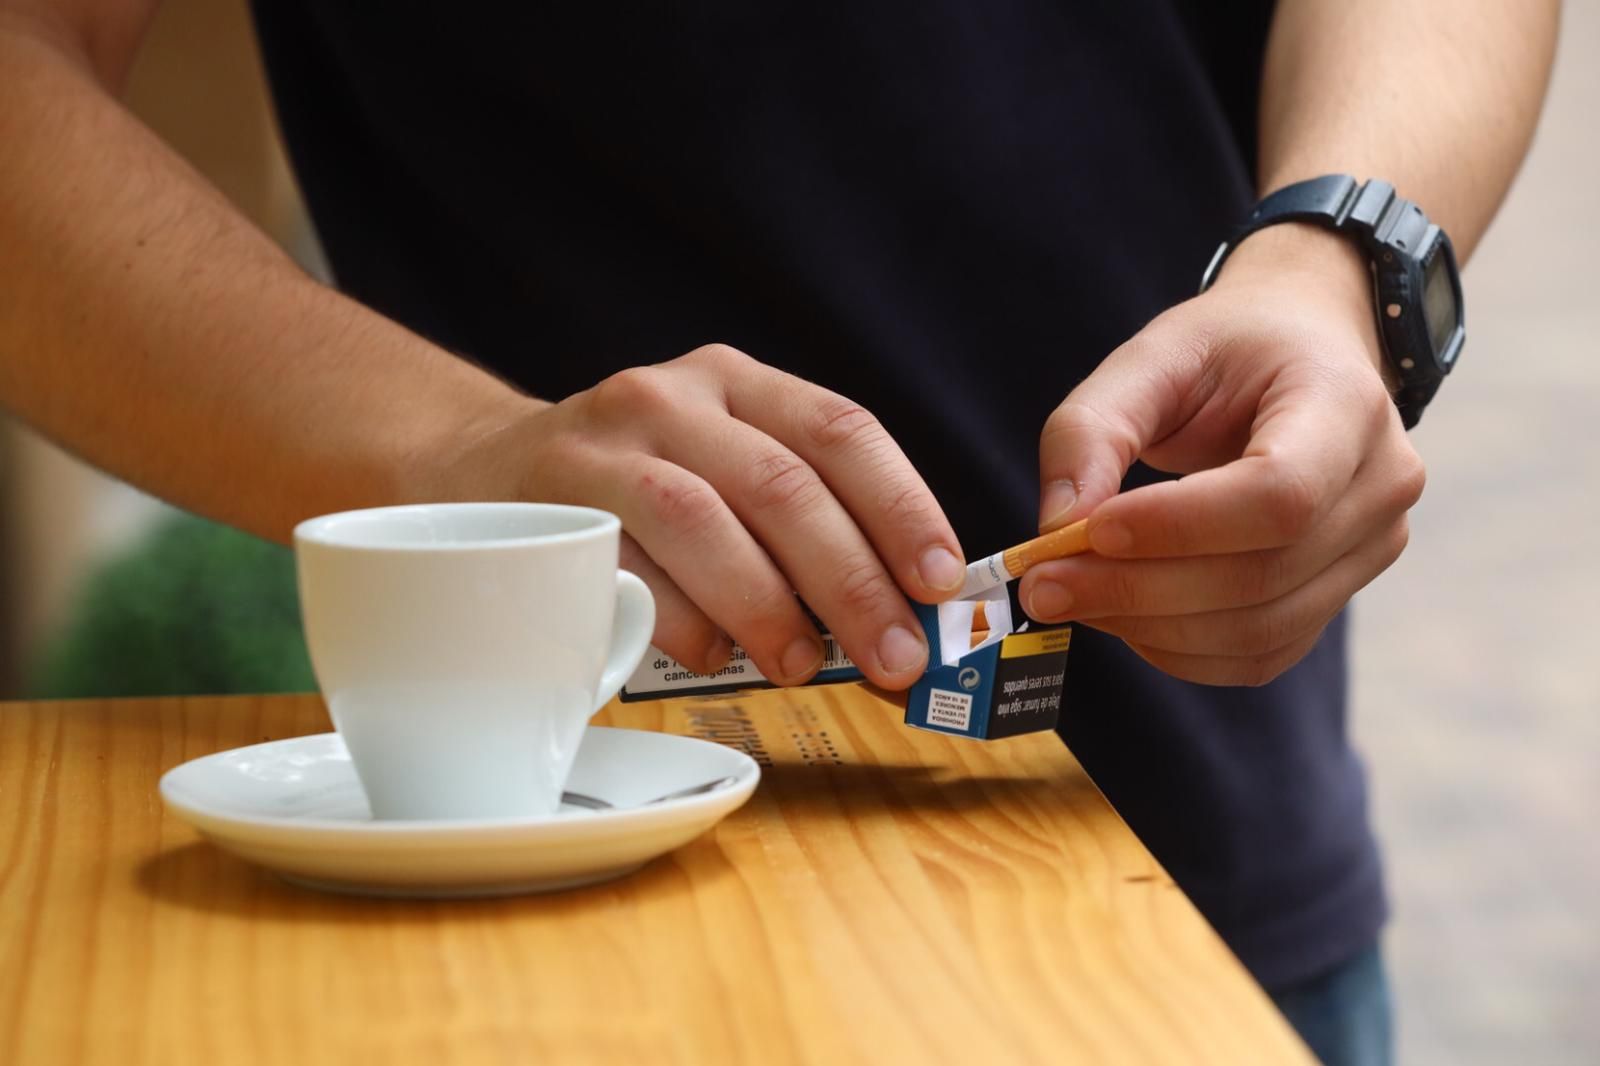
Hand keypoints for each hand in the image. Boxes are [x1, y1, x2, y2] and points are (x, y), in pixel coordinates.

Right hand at [460, 344, 965, 688]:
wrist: (478, 468)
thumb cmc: (634, 486)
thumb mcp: (719, 462)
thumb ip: (795, 516)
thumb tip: (897, 615)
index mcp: (737, 382)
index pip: (840, 431)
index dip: (901, 507)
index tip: (941, 581)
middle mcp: (673, 398)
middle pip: (782, 487)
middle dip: (851, 583)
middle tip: (894, 657)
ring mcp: (603, 447)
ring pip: (703, 522)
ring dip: (768, 607)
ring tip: (804, 666)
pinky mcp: (548, 507)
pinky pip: (625, 571)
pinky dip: (682, 623)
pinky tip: (715, 656)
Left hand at [1020, 226, 1425, 685]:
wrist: (1301, 355)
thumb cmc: (1227, 352)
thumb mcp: (1153, 356)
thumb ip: (1092, 429)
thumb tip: (1057, 526)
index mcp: (1346, 403)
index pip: (1280, 494)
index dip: (1180, 527)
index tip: (1090, 531)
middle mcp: (1380, 485)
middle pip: (1261, 576)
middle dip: (1137, 590)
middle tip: (1039, 585)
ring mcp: (1370, 550)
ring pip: (1257, 630)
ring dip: (1147, 627)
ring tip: (1069, 594)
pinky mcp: (1336, 596)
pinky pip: (1256, 656)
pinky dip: (1176, 649)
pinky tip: (1120, 613)